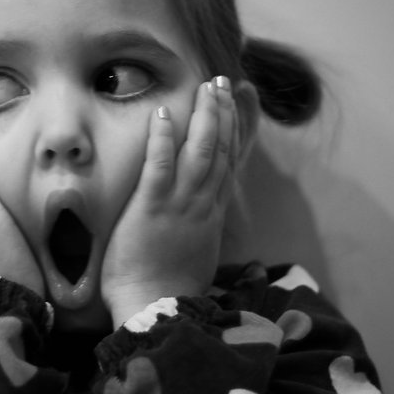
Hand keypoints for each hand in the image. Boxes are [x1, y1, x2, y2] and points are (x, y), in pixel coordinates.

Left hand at [101, 77, 237, 324]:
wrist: (156, 312)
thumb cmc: (167, 289)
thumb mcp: (195, 256)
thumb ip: (199, 232)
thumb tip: (199, 222)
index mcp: (213, 215)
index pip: (231, 163)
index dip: (237, 129)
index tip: (240, 102)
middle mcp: (204, 204)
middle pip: (222, 149)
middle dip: (224, 112)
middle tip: (223, 81)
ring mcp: (182, 205)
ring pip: (201, 150)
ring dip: (204, 115)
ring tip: (205, 86)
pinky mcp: (153, 208)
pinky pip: (161, 165)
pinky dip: (163, 138)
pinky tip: (162, 113)